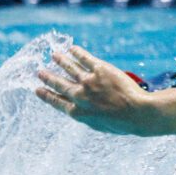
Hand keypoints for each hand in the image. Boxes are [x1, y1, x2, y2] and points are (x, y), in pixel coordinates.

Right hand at [35, 46, 159, 135]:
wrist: (138, 112)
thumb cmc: (123, 123)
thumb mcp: (99, 125)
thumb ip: (87, 116)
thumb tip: (81, 112)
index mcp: (77, 112)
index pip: (57, 101)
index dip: (46, 95)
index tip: (37, 90)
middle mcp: (79, 95)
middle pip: (59, 84)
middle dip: (48, 77)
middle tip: (40, 72)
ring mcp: (89, 81)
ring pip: (70, 68)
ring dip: (61, 60)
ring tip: (54, 55)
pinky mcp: (101, 69)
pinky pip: (85, 59)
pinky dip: (77, 53)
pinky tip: (73, 49)